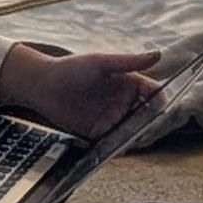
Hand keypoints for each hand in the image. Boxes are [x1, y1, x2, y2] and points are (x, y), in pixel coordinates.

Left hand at [0, 46, 163, 139]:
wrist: (41, 85)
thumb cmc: (71, 68)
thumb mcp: (101, 63)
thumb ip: (128, 62)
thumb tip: (158, 55)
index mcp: (129, 82)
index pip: (153, 94)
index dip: (160, 102)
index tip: (161, 111)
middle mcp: (123, 101)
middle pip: (146, 116)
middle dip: (151, 124)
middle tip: (149, 129)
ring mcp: (112, 118)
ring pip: (133, 131)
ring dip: (137, 137)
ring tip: (135, 139)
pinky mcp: (99, 132)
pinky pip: (114, 142)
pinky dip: (120, 146)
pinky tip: (120, 148)